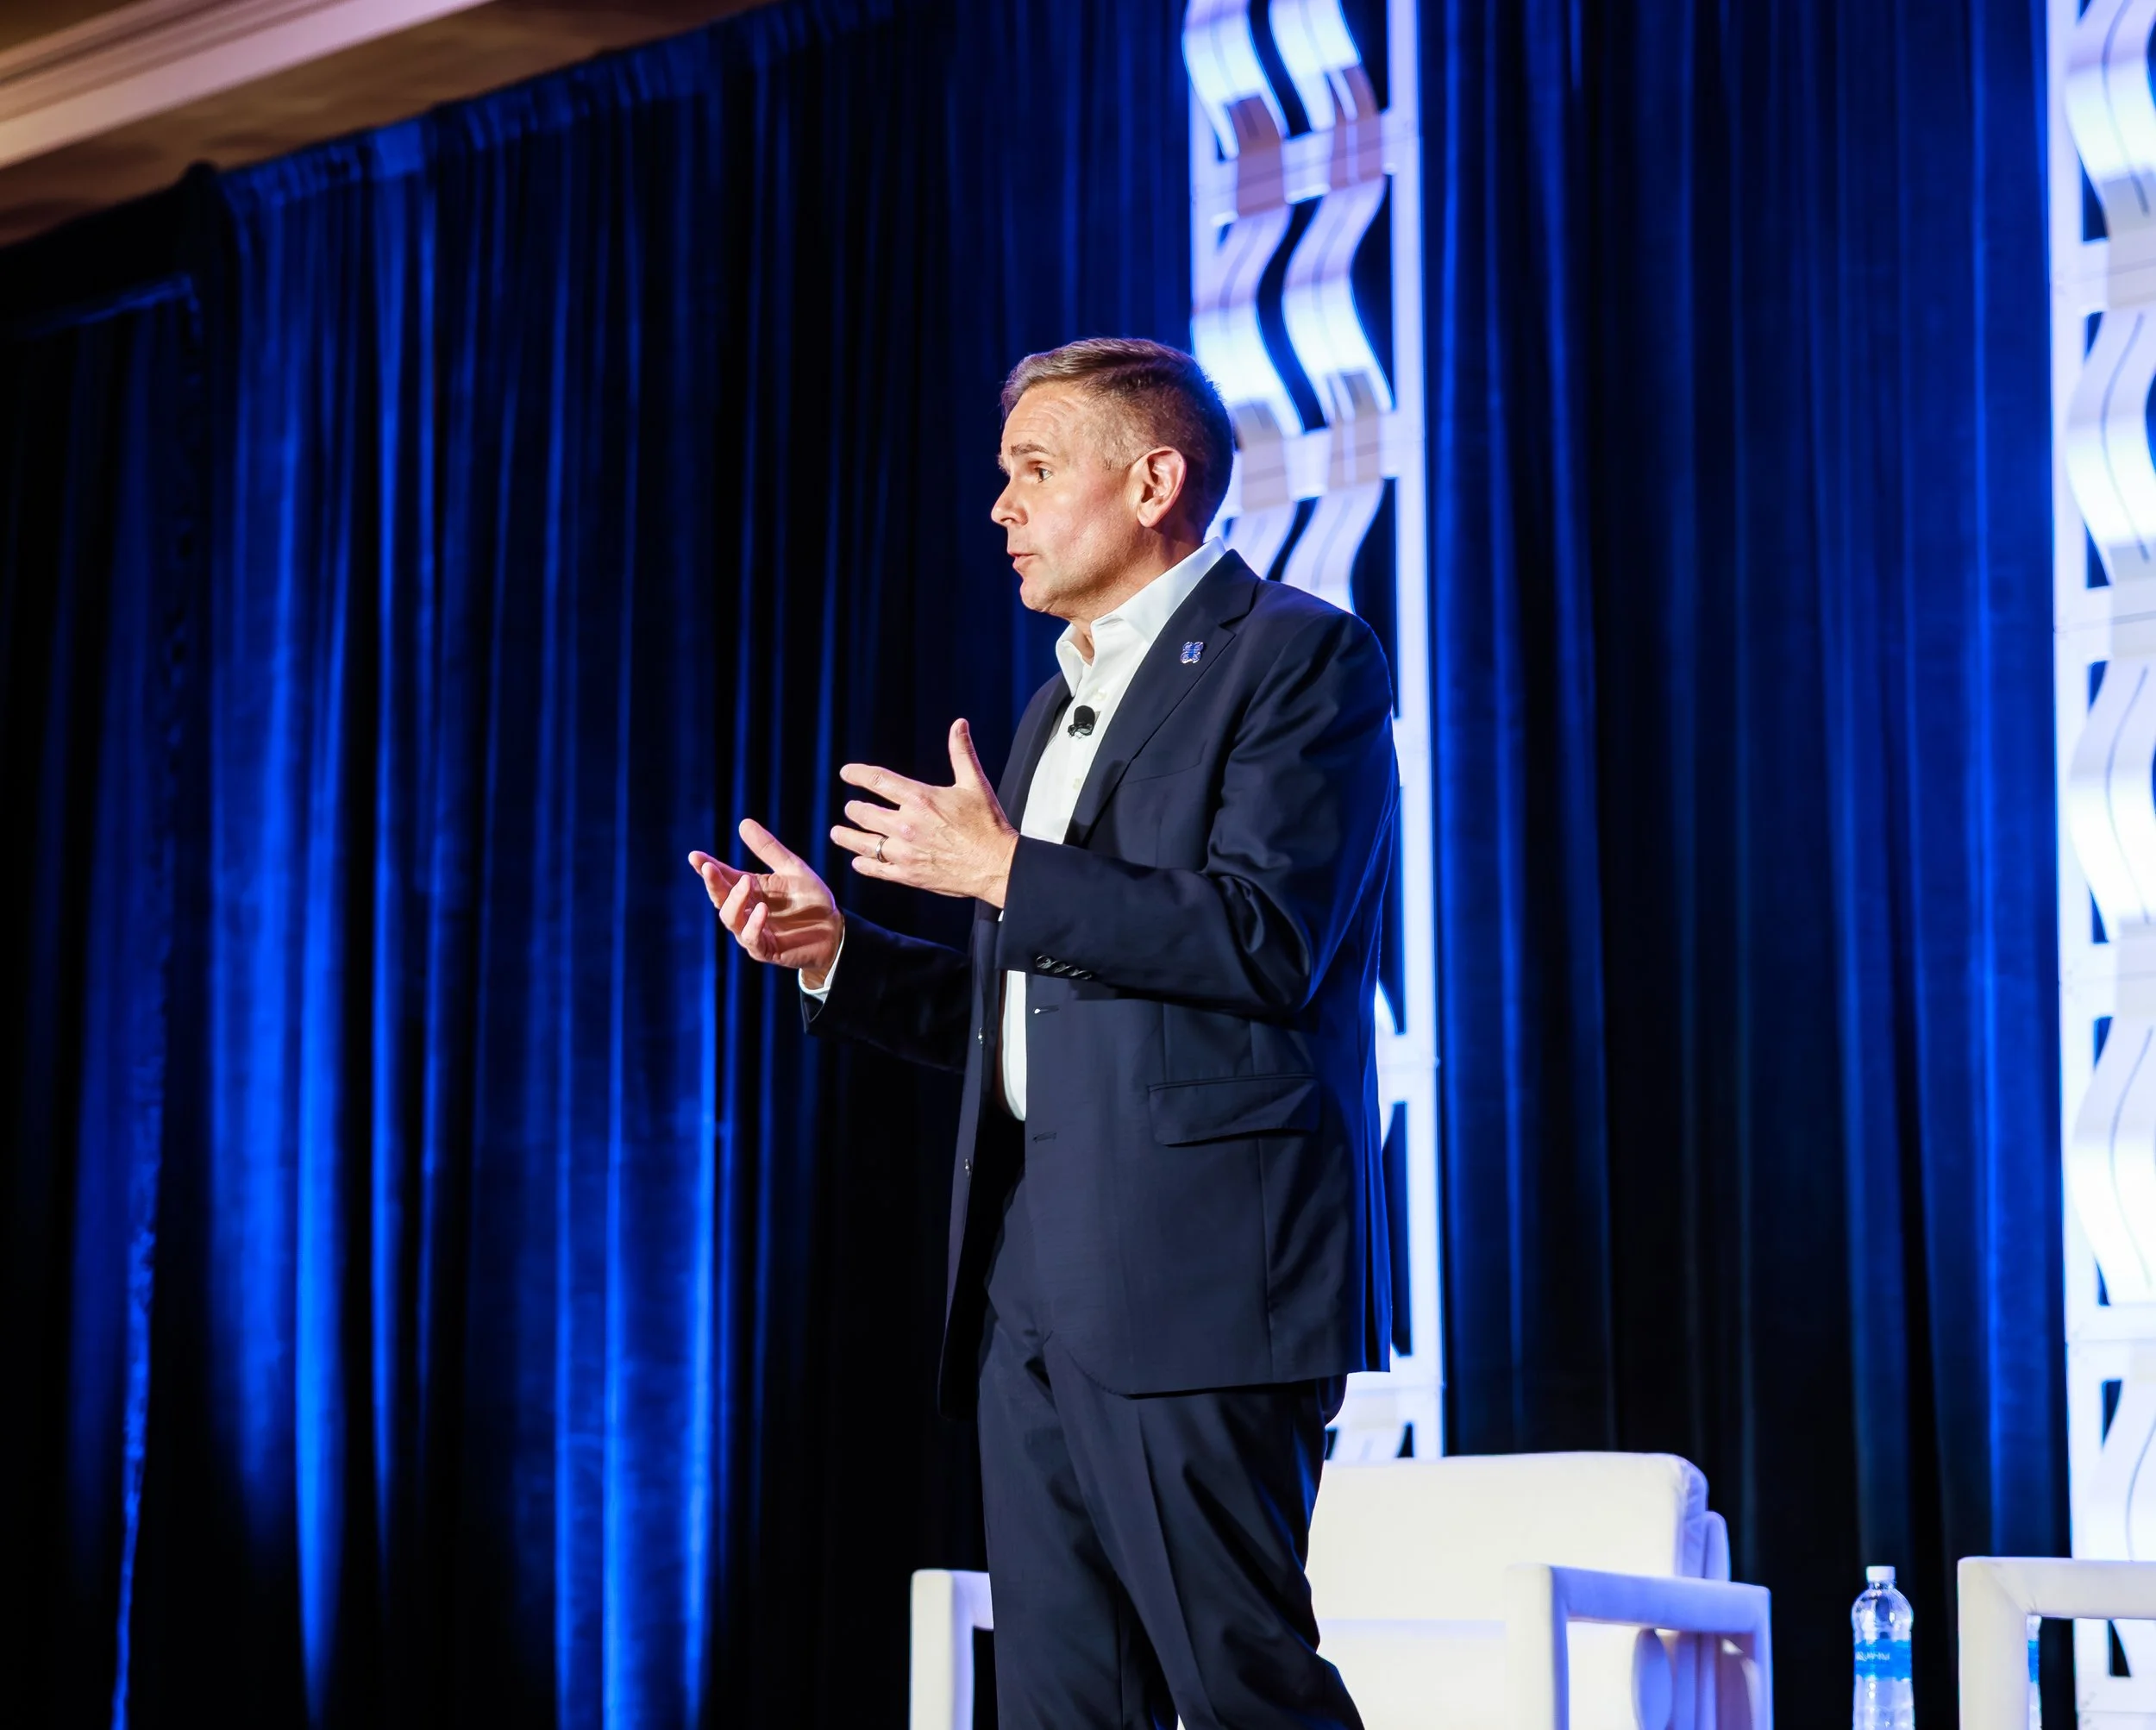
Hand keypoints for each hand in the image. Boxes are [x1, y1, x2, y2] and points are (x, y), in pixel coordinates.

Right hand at [688, 819, 843, 984]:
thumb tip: (743, 823)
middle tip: (711, 867)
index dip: (706, 868)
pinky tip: (761, 910)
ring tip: (746, 883)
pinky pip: (751, 939)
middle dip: (713, 883)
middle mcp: (746, 910)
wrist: (835, 928)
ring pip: (731, 919)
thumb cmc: (811, 898)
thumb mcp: (792, 868)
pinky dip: (754, 924)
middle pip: (720, 898)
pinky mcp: (765, 950)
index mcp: (749, 890)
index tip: (694, 856)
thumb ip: (768, 849)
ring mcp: (752, 931)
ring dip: (735, 901)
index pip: (722, 878)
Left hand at [830, 718, 1019, 906]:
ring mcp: (905, 852)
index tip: (846, 773)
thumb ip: (961, 753)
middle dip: (854, 808)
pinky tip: (859, 861)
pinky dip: (863, 863)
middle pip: (863, 813)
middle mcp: (907, 825)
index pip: (877, 780)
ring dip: (846, 836)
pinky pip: (875, 869)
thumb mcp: (975, 783)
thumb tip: (959, 725)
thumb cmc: (988, 824)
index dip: (857, 774)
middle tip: (851, 808)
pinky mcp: (908, 875)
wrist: (997, 865)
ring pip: (862, 843)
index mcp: (920, 799)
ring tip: (837, 833)